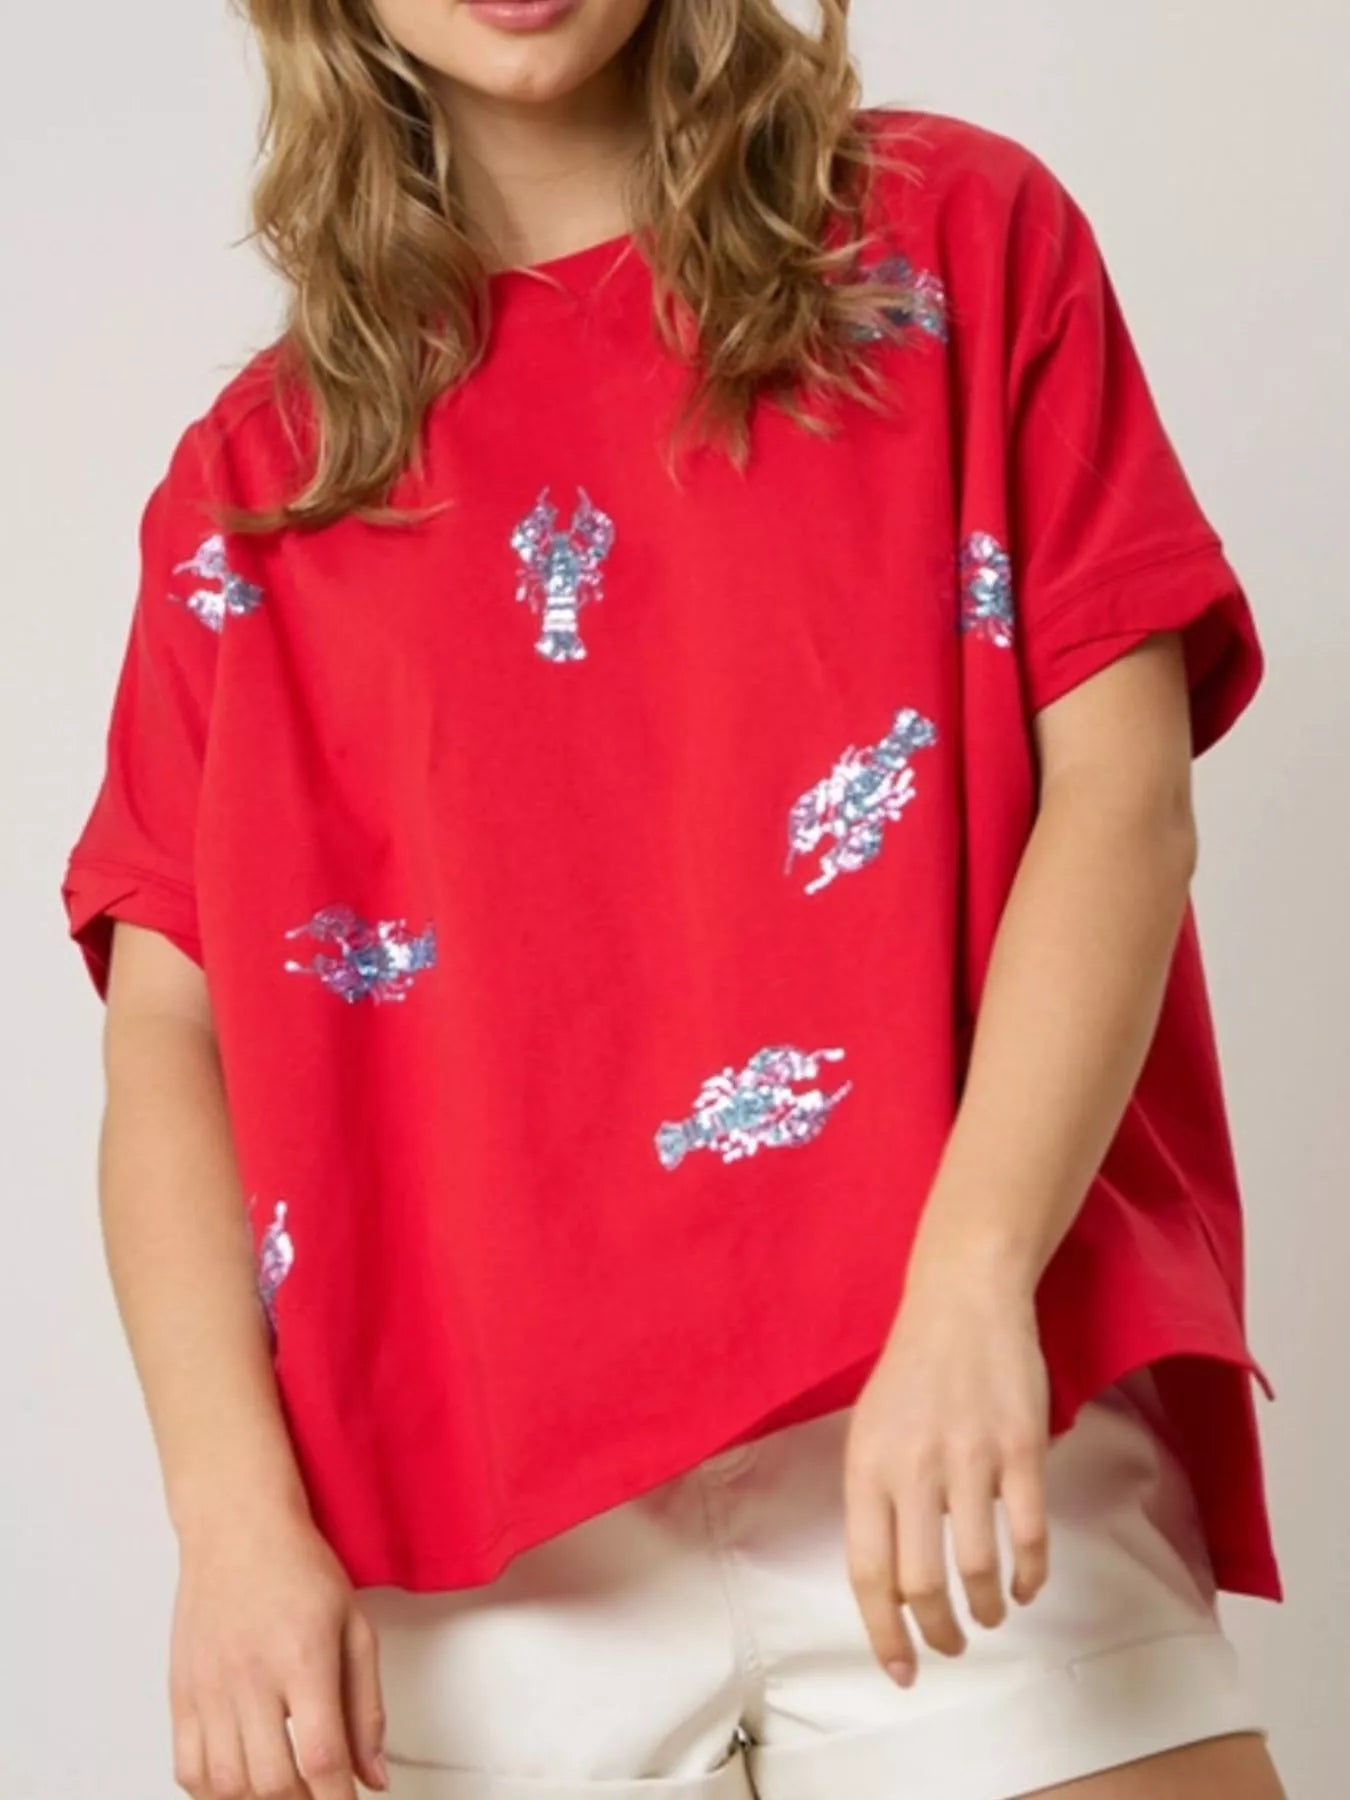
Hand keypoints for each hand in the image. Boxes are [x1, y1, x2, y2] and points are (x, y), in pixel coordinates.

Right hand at [169, 1501, 387, 1798]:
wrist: (237, 1529)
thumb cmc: (297, 1568)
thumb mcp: (354, 1627)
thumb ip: (367, 1707)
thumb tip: (373, 1775)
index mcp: (303, 1657)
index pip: (321, 1757)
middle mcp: (251, 1677)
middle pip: (271, 1782)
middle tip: (319, 1793)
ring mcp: (210, 1688)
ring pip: (227, 1785)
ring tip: (284, 1789)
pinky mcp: (181, 1693)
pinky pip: (186, 1769)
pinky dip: (213, 1792)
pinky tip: (239, 1783)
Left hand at [842, 1263, 1050, 1687]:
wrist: (963, 1300)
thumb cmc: (914, 1370)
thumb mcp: (872, 1430)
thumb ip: (878, 1499)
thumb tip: (891, 1583)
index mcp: (866, 1466)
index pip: (866, 1572)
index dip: (884, 1633)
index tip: (902, 1671)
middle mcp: (912, 1467)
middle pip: (921, 1583)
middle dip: (939, 1634)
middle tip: (953, 1646)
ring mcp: (969, 1458)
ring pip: (976, 1568)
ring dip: (986, 1609)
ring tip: (990, 1616)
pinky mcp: (1020, 1448)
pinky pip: (1028, 1535)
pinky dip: (1029, 1575)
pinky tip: (1026, 1585)